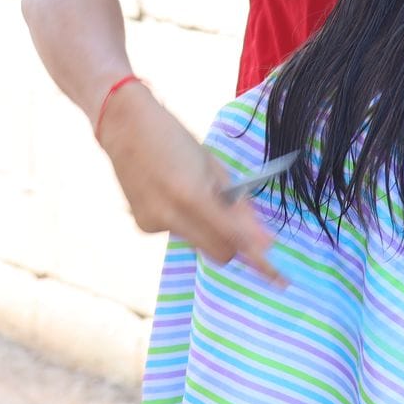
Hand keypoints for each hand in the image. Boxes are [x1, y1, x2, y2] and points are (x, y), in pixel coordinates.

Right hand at [97, 82, 282, 284]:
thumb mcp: (213, 166)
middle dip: (234, 244)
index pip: (234, 240)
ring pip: (198, 243)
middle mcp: (171, 217)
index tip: (279, 278)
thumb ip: (237, 204)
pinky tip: (171, 194)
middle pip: (218, 252)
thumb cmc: (175, 138)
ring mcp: (154, 224)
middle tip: (242, 225)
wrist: (124, 126)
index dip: (258, 260)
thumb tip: (262, 239)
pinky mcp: (143, 226)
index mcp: (192, 195)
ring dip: (207, 228)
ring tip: (194, 192)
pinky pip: (178, 233)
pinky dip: (184, 221)